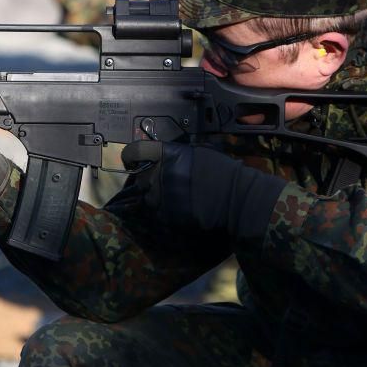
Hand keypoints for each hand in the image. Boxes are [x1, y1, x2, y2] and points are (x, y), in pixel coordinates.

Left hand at [121, 141, 286, 245]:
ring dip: (156, 197)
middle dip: (148, 180)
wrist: (236, 199)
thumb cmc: (221, 171)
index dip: (130, 156)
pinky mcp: (167, 215)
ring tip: (174, 197)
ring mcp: (162, 196)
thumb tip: (161, 155)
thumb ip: (175, 153)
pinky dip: (166, 211)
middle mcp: (159, 173)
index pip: (135, 151)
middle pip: (140, 178)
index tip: (130, 161)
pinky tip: (181, 208)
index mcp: (167, 154)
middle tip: (163, 182)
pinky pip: (158, 213)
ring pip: (147, 197)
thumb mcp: (198, 152)